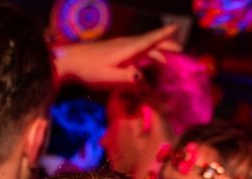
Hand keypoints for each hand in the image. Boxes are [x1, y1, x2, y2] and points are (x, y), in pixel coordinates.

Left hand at [54, 25, 180, 85]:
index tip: (176, 27)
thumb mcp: (108, 77)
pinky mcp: (115, 50)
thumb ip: (126, 78)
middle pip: (150, 42)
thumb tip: (143, 77)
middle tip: (180, 50)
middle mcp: (127, 44)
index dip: (164, 35)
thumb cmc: (89, 69)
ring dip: (157, 51)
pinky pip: (136, 49)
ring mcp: (120, 46)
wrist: (70, 60)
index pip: (150, 40)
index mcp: (128, 49)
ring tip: (168, 59)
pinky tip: (146, 62)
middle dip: (166, 45)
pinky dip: (146, 53)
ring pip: (144, 46)